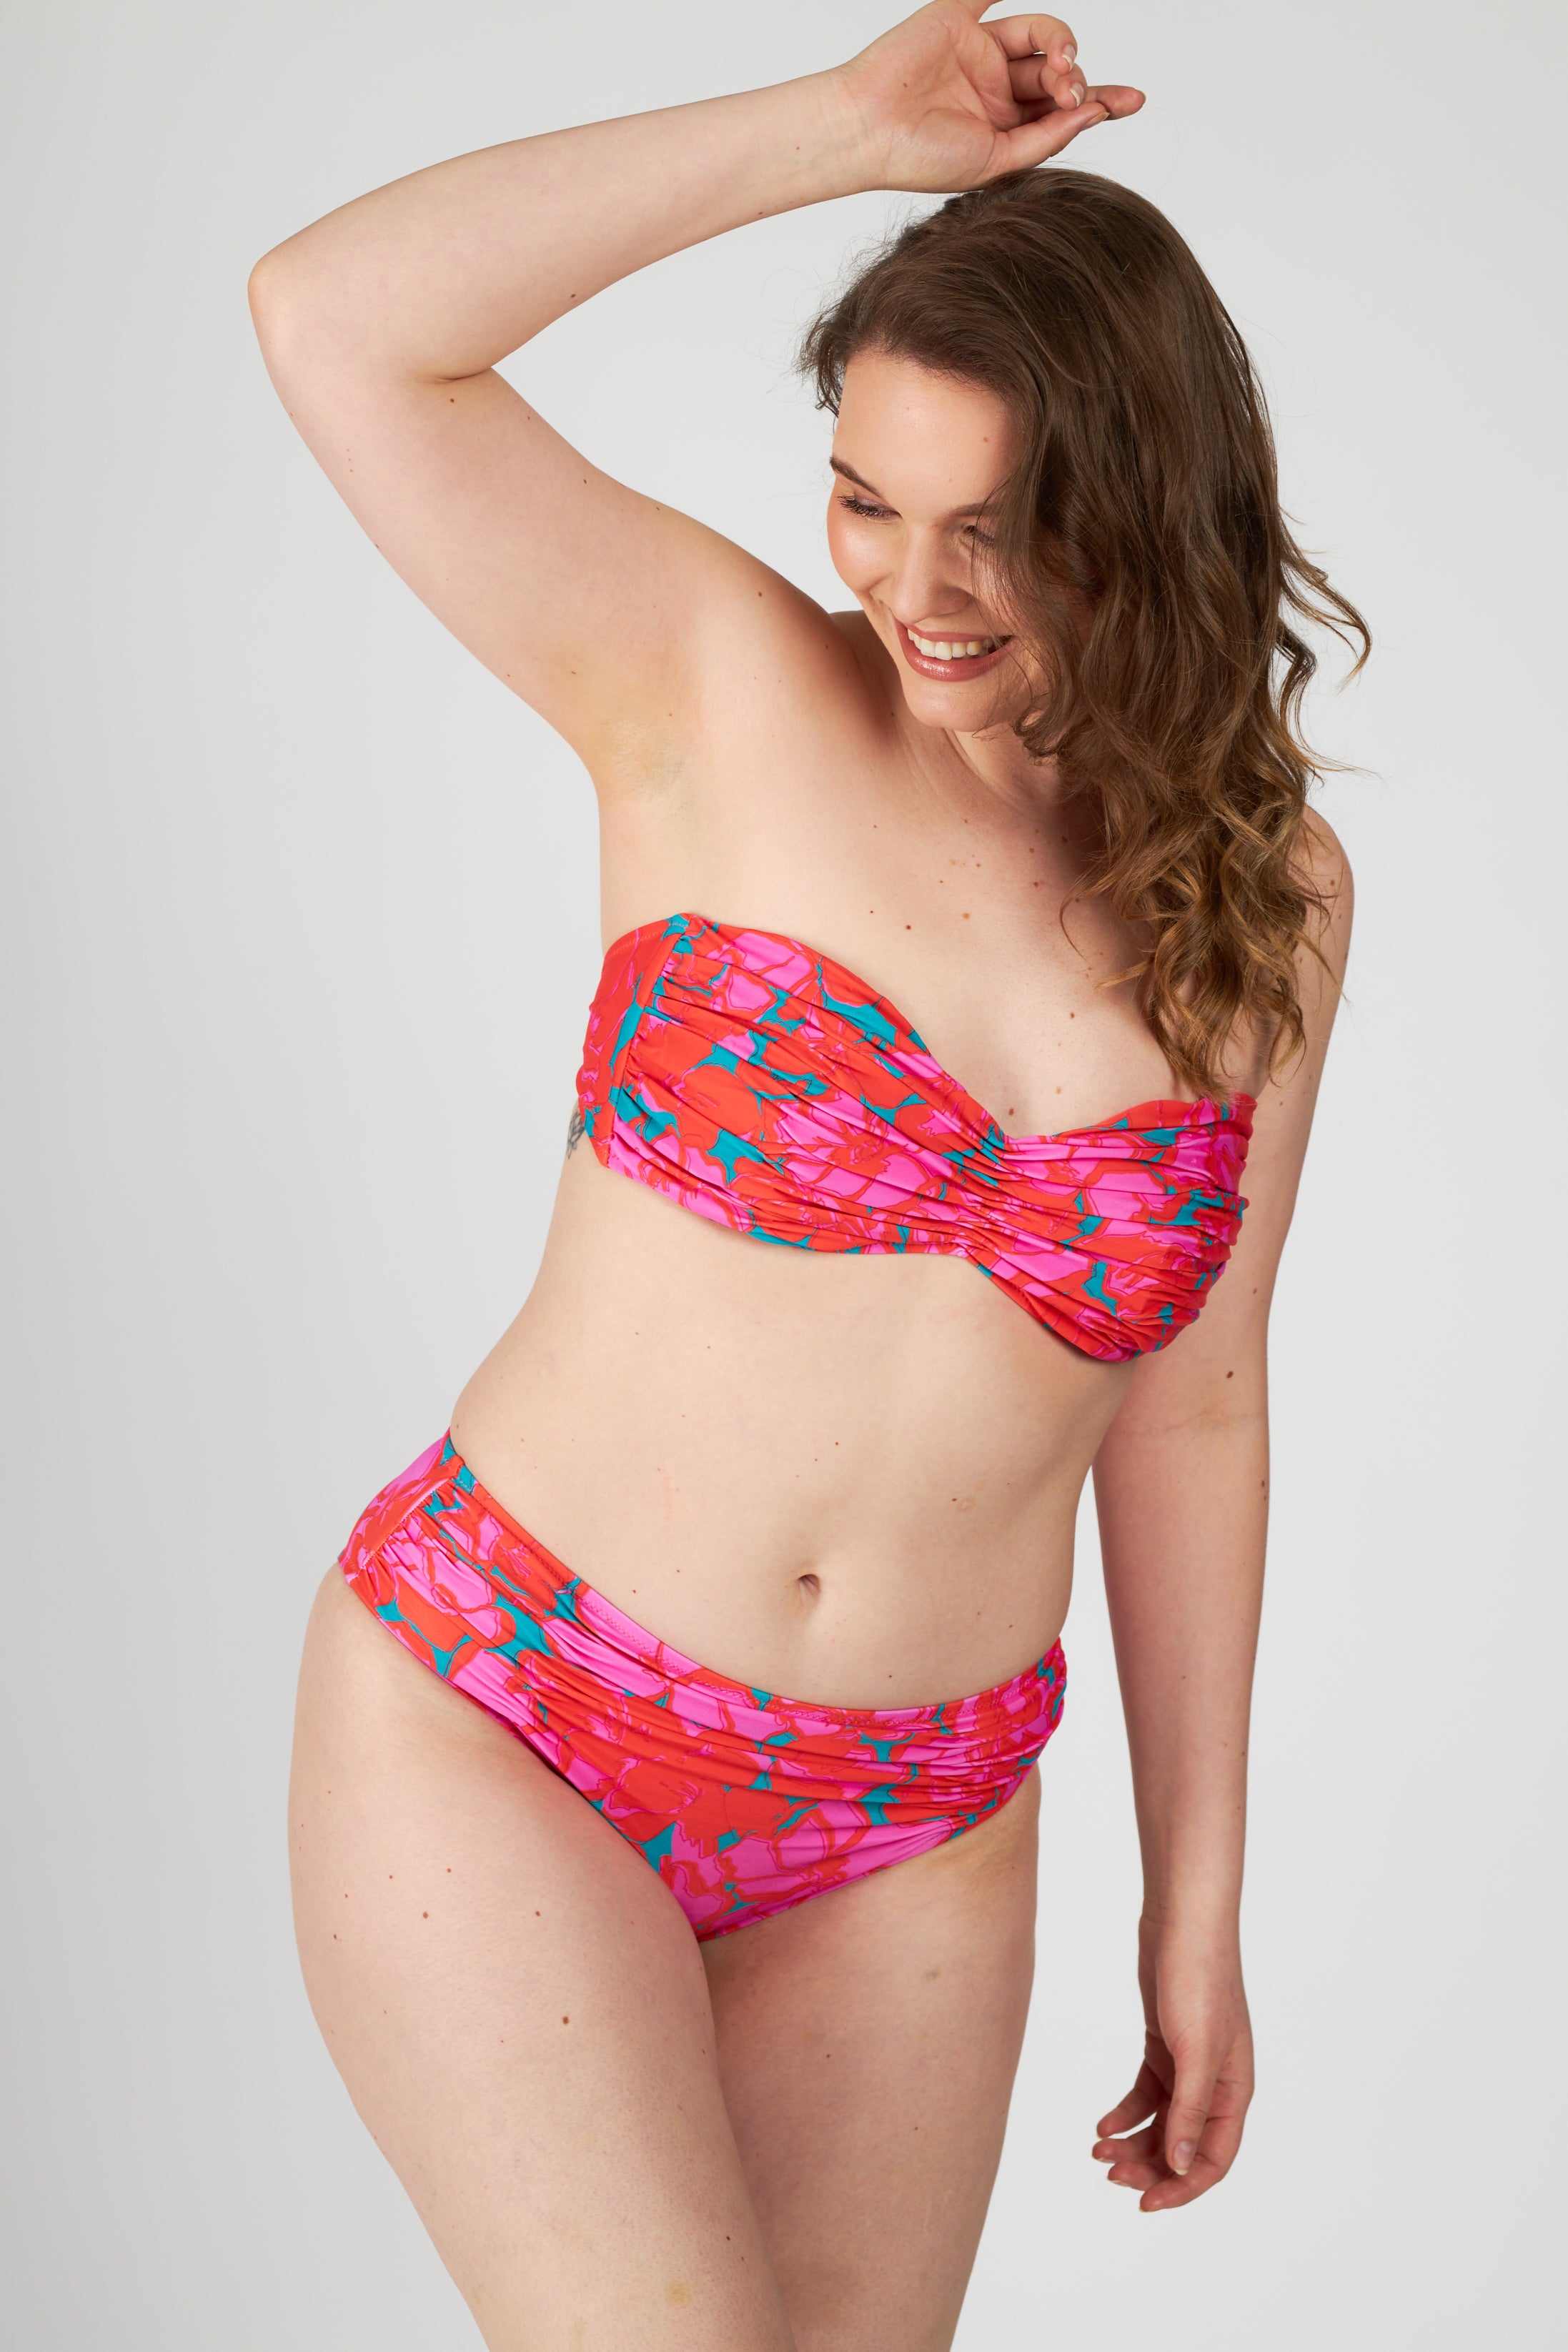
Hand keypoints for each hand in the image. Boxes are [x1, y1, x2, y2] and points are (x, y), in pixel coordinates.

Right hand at [833, 4, 1142, 194]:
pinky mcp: (956, 17)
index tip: (1131, 101)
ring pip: (1039, 35)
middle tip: (1074, 92)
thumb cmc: (921, 159)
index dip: (1100, 102)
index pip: (1062, 109)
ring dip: (1063, 46)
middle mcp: (994, 87)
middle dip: (1076, 80)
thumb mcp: (996, 162)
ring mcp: (977, 51)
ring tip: (1063, 68)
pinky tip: (1037, 6)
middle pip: (1056, 72)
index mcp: (1003, 126)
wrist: (868, 134)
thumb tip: (1093, 112)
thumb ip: (1045, 137)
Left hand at [1092, 1918, 1254, 2211]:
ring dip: (1133, 2142)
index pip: (1213, 2159)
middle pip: (1185, 2147)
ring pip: (1163, 2124)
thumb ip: (1190, 2111)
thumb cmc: (1201, 1981)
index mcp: (1235, 2091)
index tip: (1144, 2203)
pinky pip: (1146, 2095)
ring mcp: (1189, 2065)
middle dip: (1149, 2167)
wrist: (1182, 1924)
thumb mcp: (1197, 2052)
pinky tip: (1103, 2124)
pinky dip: (1126, 2112)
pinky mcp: (1164, 2046)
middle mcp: (1215, 2084)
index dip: (1182, 2187)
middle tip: (1110, 2173)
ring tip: (1099, 2150)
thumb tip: (1182, 2167)